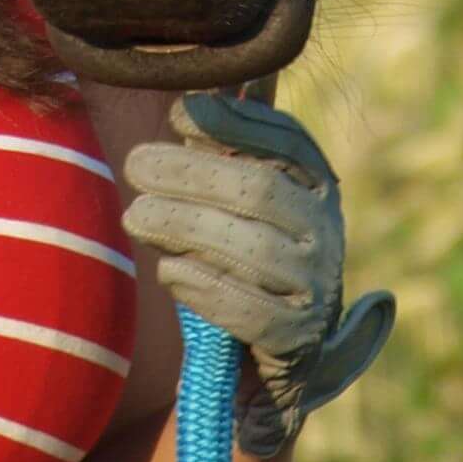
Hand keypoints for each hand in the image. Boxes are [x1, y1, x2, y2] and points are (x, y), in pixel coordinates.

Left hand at [120, 91, 396, 455]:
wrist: (278, 353)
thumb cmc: (245, 259)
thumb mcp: (241, 203)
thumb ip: (222, 158)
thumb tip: (185, 107)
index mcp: (318, 185)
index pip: (286, 140)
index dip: (233, 122)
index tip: (178, 113)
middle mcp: (327, 230)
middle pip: (259, 191)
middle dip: (192, 173)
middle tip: (135, 164)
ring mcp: (317, 286)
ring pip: (252, 249)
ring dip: (187, 226)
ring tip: (136, 216)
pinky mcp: (297, 337)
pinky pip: (249, 310)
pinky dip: (204, 287)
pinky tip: (168, 270)